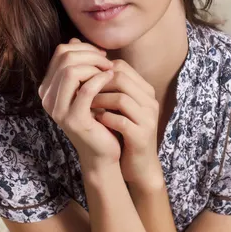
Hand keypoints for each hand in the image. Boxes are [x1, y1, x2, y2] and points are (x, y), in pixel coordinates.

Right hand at [38, 38, 121, 169]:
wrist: (103, 150)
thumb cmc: (97, 116)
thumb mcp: (86, 87)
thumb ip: (79, 65)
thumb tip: (74, 39)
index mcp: (48, 87)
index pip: (60, 53)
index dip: (83, 48)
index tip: (101, 55)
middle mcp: (47, 98)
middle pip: (65, 58)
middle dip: (90, 55)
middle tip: (108, 61)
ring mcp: (57, 109)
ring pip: (71, 71)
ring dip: (95, 66)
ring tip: (110, 70)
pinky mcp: (73, 119)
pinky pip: (86, 89)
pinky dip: (100, 79)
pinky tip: (111, 78)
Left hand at [90, 59, 163, 185]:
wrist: (139, 164)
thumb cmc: (125, 132)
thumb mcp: (120, 107)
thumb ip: (110, 88)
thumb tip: (85, 68)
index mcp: (145, 91)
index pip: (121, 67)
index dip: (99, 70)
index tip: (84, 79)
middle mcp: (150, 101)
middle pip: (121, 78)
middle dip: (96, 83)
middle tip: (81, 90)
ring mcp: (147, 119)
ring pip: (121, 98)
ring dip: (99, 100)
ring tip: (85, 105)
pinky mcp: (142, 136)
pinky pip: (121, 121)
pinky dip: (105, 119)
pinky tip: (95, 120)